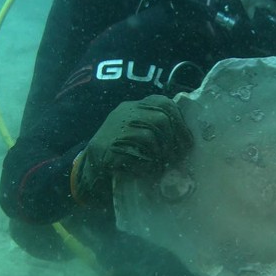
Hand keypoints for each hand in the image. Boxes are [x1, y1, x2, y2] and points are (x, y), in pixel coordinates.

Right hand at [74, 95, 191, 201]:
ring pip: (150, 133)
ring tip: (161, 164)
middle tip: (176, 156)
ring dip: (161, 152)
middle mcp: (124, 114)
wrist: (88, 173)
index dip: (180, 122)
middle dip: (173, 139)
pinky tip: (147, 171)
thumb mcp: (138, 136)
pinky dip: (146, 163)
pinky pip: (135, 152)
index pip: (163, 103)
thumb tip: (187, 141)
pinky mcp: (108, 148)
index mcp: (134, 108)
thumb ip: (157, 131)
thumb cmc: (120, 156)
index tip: (186, 141)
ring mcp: (115, 129)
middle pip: (160, 117)